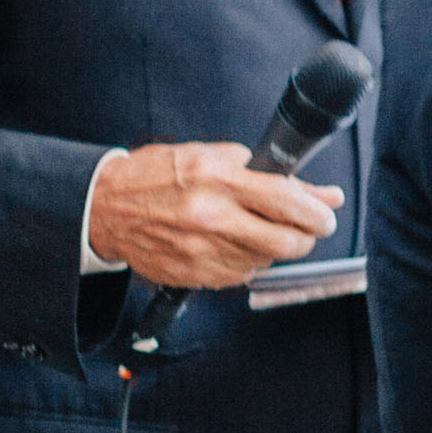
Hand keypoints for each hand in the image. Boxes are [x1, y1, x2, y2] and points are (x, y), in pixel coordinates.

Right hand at [89, 142, 340, 291]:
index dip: (318, 212)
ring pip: (266, 260)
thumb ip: (270, 175)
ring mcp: (201, 251)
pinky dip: (247, 261)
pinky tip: (233, 244)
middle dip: (306, 237)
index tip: (328, 214)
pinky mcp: (193, 275)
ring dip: (274, 248)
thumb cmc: (159, 175)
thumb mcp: (214, 157)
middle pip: (286, 242)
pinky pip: (241, 274)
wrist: (104, 208)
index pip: (287, 202)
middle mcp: (211, 218)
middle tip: (306, 229)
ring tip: (258, 229)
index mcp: (218, 180)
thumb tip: (322, 194)